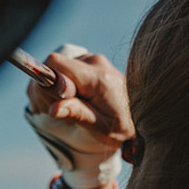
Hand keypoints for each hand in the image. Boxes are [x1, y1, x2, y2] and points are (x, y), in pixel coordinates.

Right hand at [24, 48, 134, 188]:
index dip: (46, 83)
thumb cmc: (122, 126)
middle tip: (57, 112)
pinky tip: (66, 102)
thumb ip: (77, 114)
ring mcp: (91, 61)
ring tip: (63, 110)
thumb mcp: (100, 126)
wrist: (142, 117)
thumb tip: (53, 109)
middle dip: (47, 89)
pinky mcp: (88, 65)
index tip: (53, 104)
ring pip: (55, 67)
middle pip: (53, 65)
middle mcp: (94, 62)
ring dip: (51, 89)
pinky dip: (57, 86)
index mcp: (97, 77)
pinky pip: (63, 69)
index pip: (56, 64)